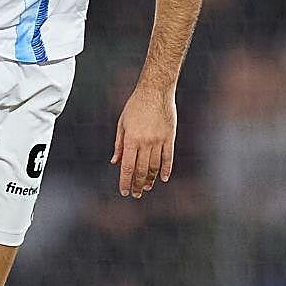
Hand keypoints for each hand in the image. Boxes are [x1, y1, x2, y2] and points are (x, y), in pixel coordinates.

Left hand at [110, 83, 176, 198]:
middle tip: (135, 194)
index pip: (127, 167)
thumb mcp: (122, 123)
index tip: (124, 191)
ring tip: (146, 187)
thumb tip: (115, 162)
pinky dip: (166, 169)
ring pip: (154, 167)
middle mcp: (145, 142)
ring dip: (150, 179)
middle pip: (140, 170)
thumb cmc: (135, 105)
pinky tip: (164, 178)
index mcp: (131, 139)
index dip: (125, 182)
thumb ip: (119, 144)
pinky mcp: (170, 137)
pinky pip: (168, 158)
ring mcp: (159, 140)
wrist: (155, 91)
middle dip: (137, 185)